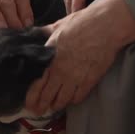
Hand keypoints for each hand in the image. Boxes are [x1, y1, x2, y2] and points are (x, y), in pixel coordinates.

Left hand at [25, 0, 134, 114]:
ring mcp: (76, 77)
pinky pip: (78, 97)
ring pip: (62, 99)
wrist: (106, 26)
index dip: (32, 95)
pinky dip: (73, 100)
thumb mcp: (59, 25)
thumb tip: (36, 34)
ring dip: (57, 104)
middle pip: (48, 94)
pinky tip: (71, 99)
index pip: (37, 82)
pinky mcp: (90, 80)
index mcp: (50, 57)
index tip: (28, 102)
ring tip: (53, 107)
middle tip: (38, 110)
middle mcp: (61, 71)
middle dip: (41, 105)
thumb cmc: (82, 22)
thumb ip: (46, 33)